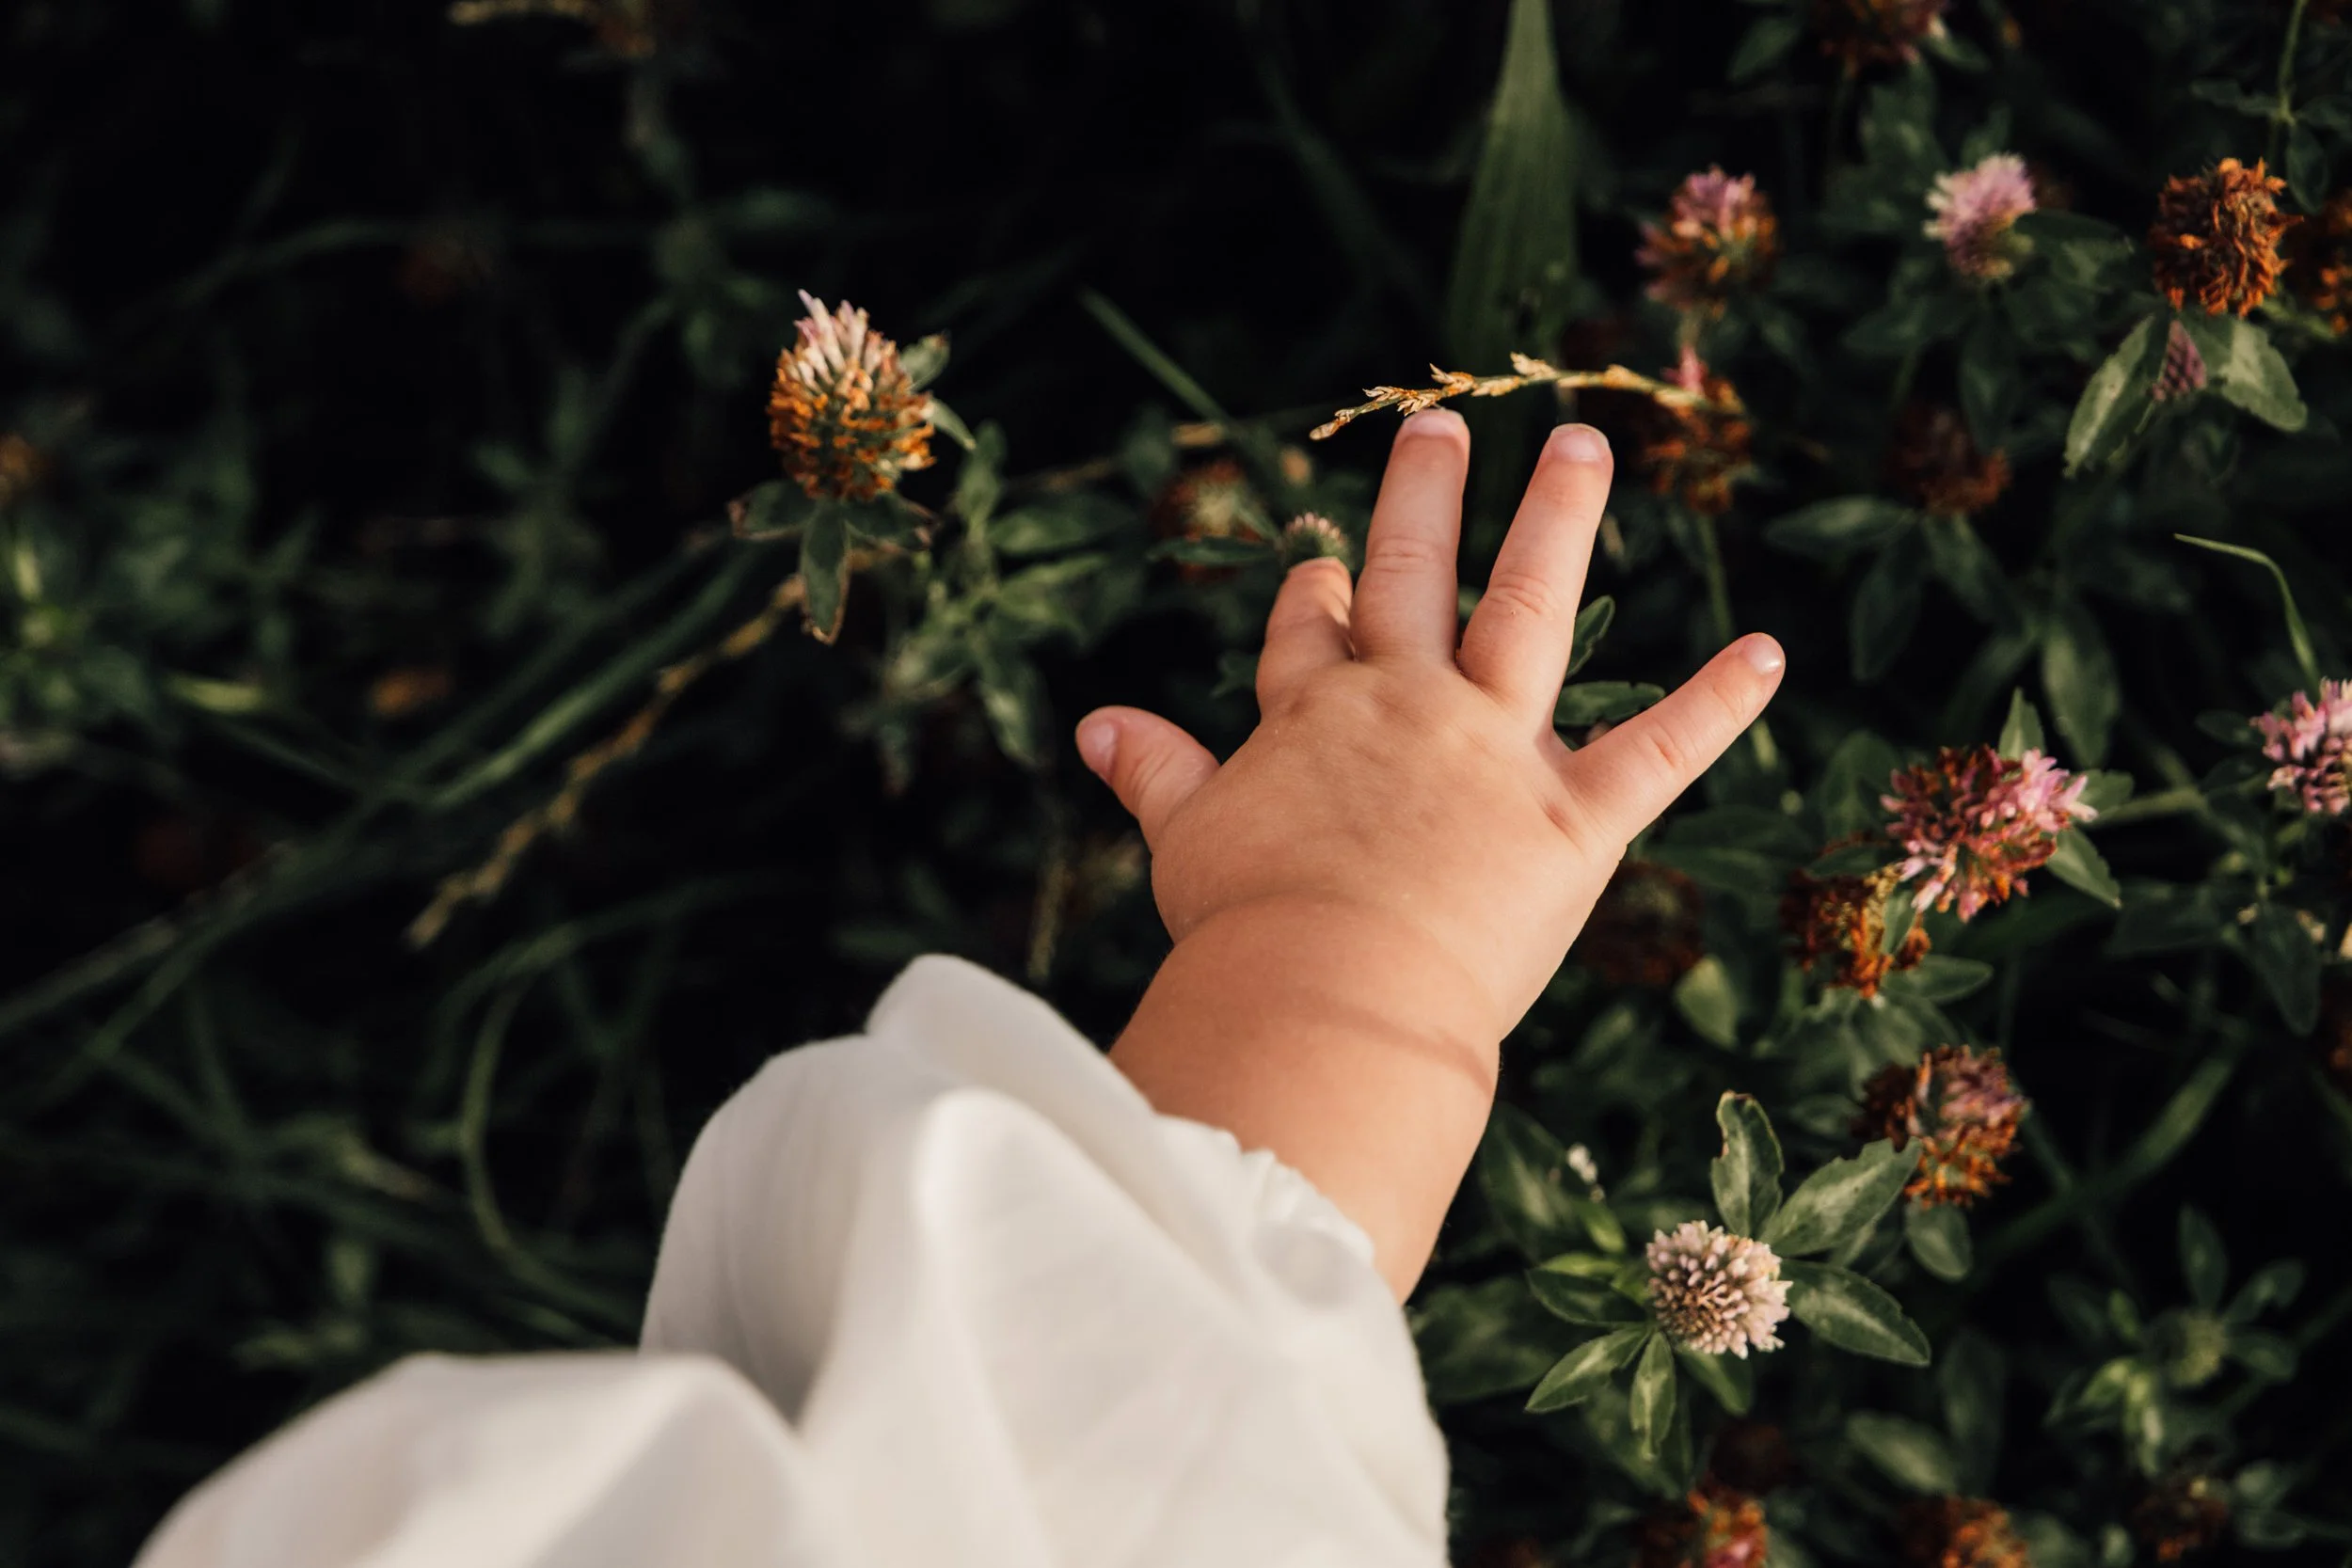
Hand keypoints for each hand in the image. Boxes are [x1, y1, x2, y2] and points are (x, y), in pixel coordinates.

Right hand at [1074, 408, 1783, 1296]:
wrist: (1328, 998)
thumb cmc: (1244, 931)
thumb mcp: (1184, 840)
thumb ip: (1156, 773)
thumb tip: (1091, 724)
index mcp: (1314, 714)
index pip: (1314, 628)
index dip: (1319, 594)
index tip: (1326, 566)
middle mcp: (1406, 704)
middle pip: (1413, 575)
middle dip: (1426, 495)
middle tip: (1442, 423)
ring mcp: (1495, 752)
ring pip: (1529, 608)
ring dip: (1558, 519)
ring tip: (1580, 443)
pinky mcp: (1574, 818)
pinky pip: (1658, 749)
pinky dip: (1719, 703)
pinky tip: (1770, 651)